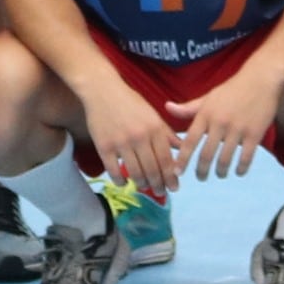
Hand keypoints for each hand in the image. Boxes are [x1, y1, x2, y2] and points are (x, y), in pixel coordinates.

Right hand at [78, 76, 188, 195]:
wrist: (102, 91)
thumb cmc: (130, 102)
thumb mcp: (152, 114)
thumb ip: (167, 133)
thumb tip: (181, 148)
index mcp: (154, 128)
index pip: (166, 159)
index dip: (171, 177)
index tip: (174, 188)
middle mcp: (140, 137)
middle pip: (152, 169)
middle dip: (158, 185)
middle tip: (160, 193)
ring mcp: (121, 142)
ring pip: (135, 172)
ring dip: (141, 184)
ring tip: (144, 187)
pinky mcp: (104, 146)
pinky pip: (114, 171)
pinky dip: (120, 181)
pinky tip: (124, 182)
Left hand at [172, 60, 283, 178]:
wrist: (261, 79)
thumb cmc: (232, 89)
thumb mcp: (208, 97)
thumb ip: (189, 108)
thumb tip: (166, 107)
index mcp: (206, 114)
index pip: (190, 141)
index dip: (182, 159)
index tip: (177, 173)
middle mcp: (219, 123)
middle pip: (206, 155)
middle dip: (201, 171)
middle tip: (201, 178)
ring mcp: (237, 129)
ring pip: (225, 159)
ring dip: (221, 172)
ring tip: (220, 174)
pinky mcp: (254, 134)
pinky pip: (245, 158)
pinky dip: (240, 168)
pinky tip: (238, 171)